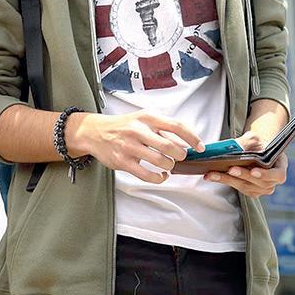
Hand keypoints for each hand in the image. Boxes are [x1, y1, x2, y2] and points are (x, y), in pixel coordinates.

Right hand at [65, 110, 199, 183]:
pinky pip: (148, 175)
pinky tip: (161, 175)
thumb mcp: (142, 119)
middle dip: (180, 155)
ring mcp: (129, 146)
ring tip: (168, 165)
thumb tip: (186, 143)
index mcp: (147, 117)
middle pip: (170, 146)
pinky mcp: (123, 162)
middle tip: (179, 157)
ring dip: (169, 166)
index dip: (192, 138)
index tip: (200, 147)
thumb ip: (162, 129)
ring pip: (160, 161)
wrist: (94, 132)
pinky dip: (159, 178)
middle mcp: (138, 130)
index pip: (176, 126)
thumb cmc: (123, 126)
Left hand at [179, 130, 285, 196]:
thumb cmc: (258, 143)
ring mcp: (261, 189)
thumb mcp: (255, 139)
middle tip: (230, 169)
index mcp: (280, 168)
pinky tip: (212, 176)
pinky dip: (224, 181)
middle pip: (259, 183)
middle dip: (242, 176)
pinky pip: (237, 188)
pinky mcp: (250, 191)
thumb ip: (248, 143)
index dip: (266, 175)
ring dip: (228, 180)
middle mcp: (272, 181)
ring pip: (245, 187)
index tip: (254, 171)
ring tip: (213, 174)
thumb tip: (236, 147)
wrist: (255, 149)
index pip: (278, 175)